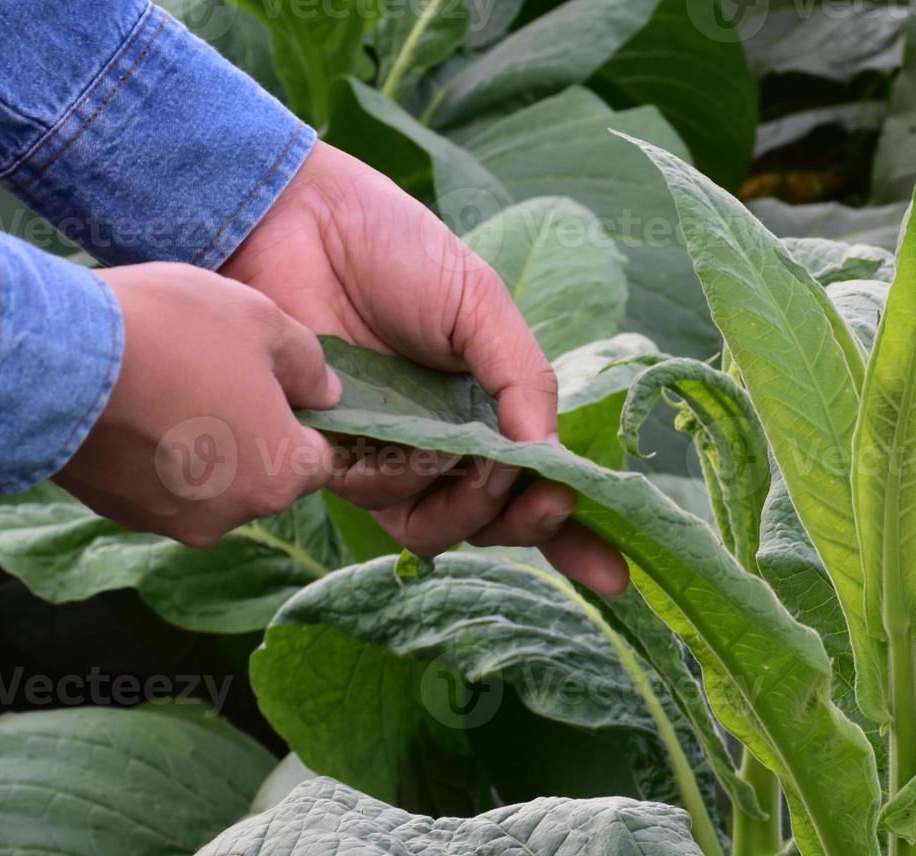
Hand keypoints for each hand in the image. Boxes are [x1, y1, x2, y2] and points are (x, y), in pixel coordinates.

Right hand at [58, 264, 340, 545]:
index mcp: (281, 477)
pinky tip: (130, 406)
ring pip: (206, 481)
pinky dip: (151, 454)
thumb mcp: (261, 321)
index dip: (304, 419)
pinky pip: (154, 482)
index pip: (319, 459)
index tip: (278, 385)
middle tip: (216, 375)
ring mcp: (170, 520)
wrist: (50, 359)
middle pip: (261, 473)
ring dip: (198, 445)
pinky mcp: (117, 513)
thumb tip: (324, 394)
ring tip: (167, 385)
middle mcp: (232, 516)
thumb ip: (308, 364)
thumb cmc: (172, 333)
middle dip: (251, 432)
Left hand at [222, 142, 626, 594]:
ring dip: (469, 507)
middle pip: (490, 521)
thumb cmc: (395, 252)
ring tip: (476, 461)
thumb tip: (547, 454)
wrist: (302, 223)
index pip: (534, 484)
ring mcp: (388, 454)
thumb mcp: (483, 304)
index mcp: (487, 408)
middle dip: (526, 524)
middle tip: (545, 502)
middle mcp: (441, 443)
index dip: (573, 537)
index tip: (614, 572)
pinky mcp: (335, 456)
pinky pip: (379, 501)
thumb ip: (522, 378)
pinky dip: (405, 482)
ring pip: (436, 526)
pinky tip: (407, 440)